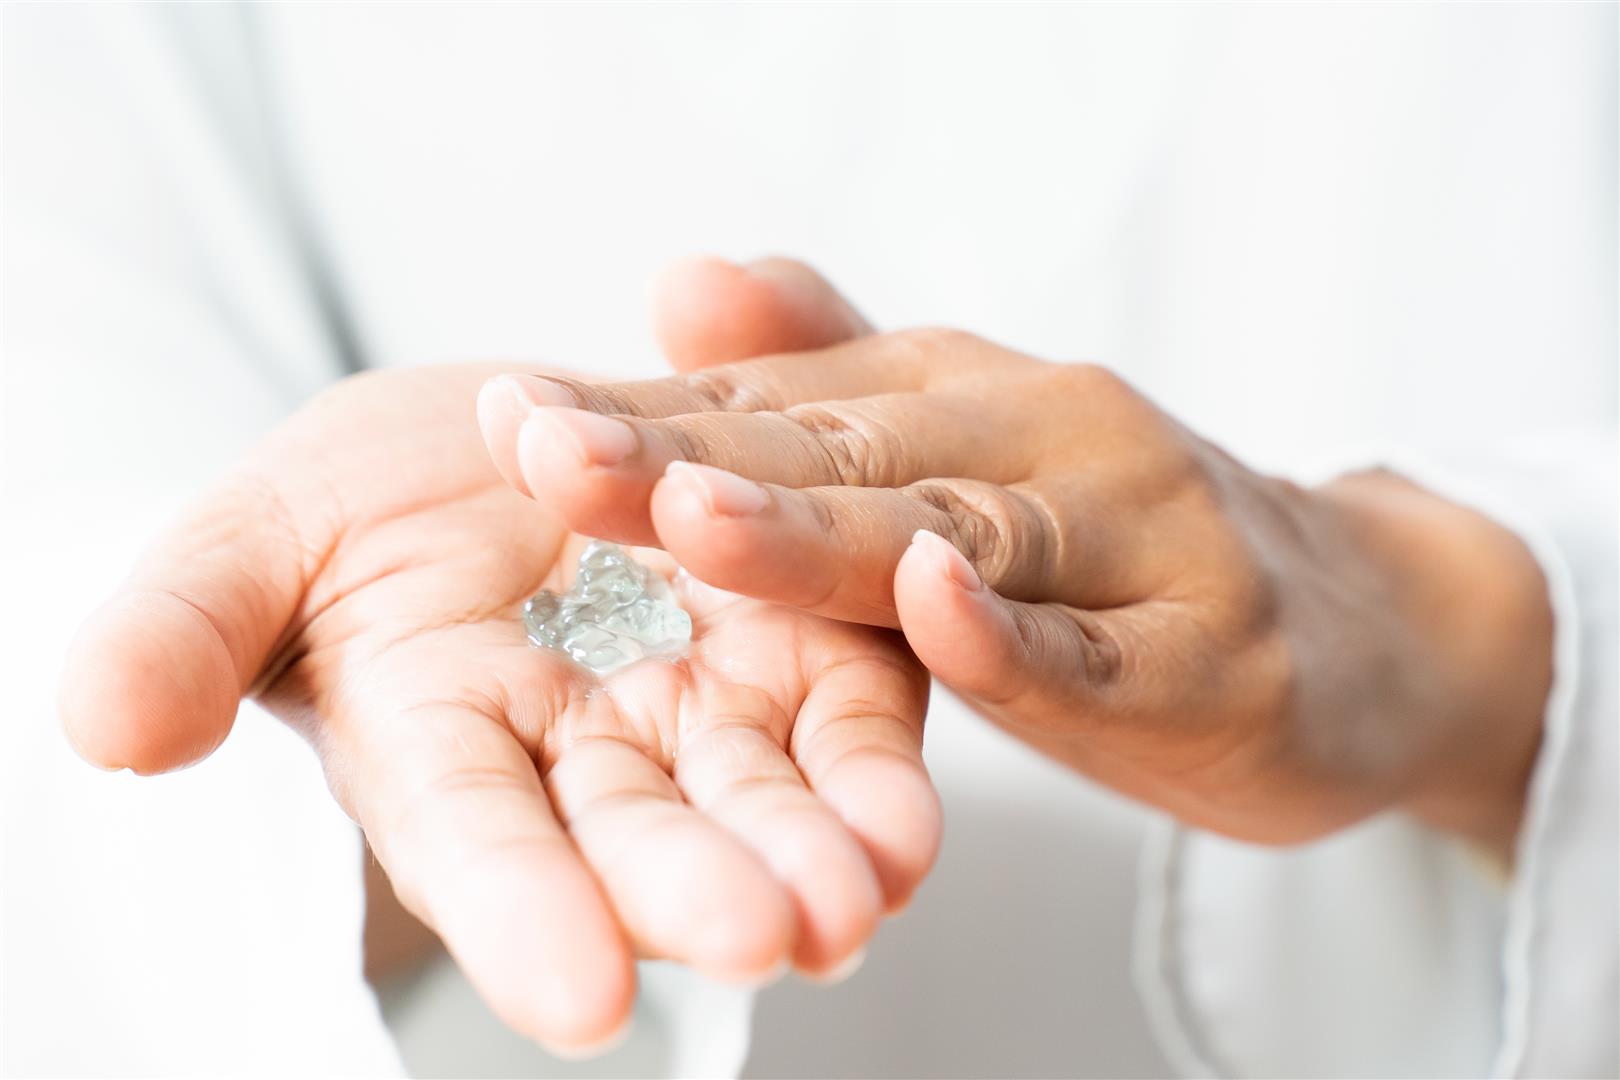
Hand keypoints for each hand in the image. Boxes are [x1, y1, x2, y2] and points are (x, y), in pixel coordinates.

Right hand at [58, 259, 939, 1053]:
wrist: (516, 442)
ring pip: (766, 793)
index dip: (520, 913)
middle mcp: (586, 755)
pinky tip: (916, 815)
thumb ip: (190, 626)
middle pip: (644, 835)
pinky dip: (880, 760)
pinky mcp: (805, 648)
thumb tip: (104, 727)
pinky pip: (852, 712)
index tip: (573, 994)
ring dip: (819, 846)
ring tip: (866, 892)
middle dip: (700, 888)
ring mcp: (707, 708)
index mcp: (446, 744)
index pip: (477, 841)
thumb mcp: (259, 539)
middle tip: (767, 936)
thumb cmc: (365, 508)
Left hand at [486, 302, 1551, 861]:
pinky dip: (1017, 638)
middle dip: (683, 457)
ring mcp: (1134, 538)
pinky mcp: (1213, 655)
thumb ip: (831, 377)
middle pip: (841, 451)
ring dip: (823, 530)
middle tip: (540, 449)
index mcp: (952, 402)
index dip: (634, 416)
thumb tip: (682, 283)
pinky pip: (1102, 653)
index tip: (502, 417)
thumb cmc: (1115, 548)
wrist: (1353, 621)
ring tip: (696, 516)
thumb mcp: (962, 452)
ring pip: (960, 530)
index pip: (771, 406)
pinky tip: (942, 607)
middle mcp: (1037, 438)